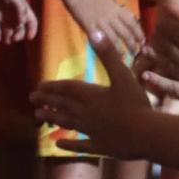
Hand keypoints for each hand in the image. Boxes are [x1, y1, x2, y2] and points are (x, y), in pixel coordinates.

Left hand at [0, 0, 37, 42]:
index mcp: (23, 10)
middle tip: (14, 38)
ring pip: (8, 32)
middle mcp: (14, 15)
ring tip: (6, 40)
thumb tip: (22, 23)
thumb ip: (21, 10)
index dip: (32, 30)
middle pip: (20, 29)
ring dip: (8, 38)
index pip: (31, 22)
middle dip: (19, 35)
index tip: (29, 37)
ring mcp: (4, 18)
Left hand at [34, 30, 156, 160]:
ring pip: (66, 123)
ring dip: (52, 118)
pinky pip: (80, 146)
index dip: (51, 86)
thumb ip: (108, 54)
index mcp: (90, 95)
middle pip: (61, 105)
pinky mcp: (99, 146)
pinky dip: (68, 145)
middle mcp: (85, 113)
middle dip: (46, 101)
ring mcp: (91, 131)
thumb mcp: (123, 74)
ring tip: (38, 117)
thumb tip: (95, 31)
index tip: (38, 86)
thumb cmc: (135, 103)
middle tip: (32, 99)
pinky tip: (58, 145)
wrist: (147, 134)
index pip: (66, 89)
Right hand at [64, 0, 145, 54]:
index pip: (132, 22)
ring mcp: (101, 22)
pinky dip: (106, 47)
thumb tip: (131, 19)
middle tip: (135, 53)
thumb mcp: (110, 2)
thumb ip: (119, 11)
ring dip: (120, 49)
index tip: (142, 41)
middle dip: (132, 44)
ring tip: (124, 57)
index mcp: (117, 9)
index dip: (138, 33)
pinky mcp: (90, 27)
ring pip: (114, 38)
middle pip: (125, 32)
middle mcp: (111, 16)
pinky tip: (109, 54)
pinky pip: (100, 38)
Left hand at [141, 11, 178, 110]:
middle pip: (167, 47)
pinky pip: (170, 88)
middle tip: (150, 35)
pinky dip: (157, 82)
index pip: (174, 32)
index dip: (165, 27)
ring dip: (153, 56)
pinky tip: (146, 77)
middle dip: (157, 40)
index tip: (158, 21)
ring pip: (165, 64)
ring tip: (143, 50)